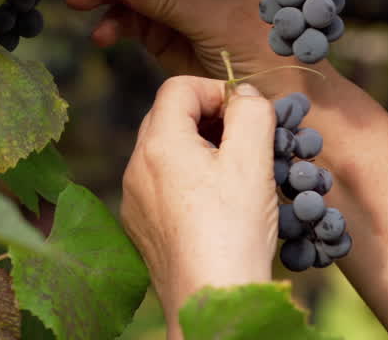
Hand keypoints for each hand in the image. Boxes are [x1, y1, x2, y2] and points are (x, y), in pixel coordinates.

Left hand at [121, 78, 276, 331]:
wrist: (212, 298)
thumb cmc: (233, 231)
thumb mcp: (252, 161)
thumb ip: (251, 114)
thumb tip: (243, 95)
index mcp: (159, 144)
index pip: (178, 88)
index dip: (216, 91)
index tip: (245, 115)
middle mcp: (136, 168)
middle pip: (168, 117)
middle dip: (208, 119)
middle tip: (244, 141)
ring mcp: (135, 200)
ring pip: (165, 153)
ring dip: (199, 150)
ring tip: (234, 175)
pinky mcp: (141, 227)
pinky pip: (161, 186)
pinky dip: (187, 182)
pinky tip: (216, 206)